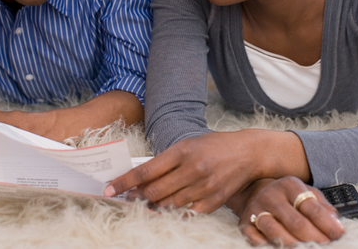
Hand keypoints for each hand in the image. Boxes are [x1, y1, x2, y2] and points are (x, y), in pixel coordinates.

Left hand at [104, 131, 261, 212]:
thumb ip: (166, 161)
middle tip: (128, 197)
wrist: (248, 153)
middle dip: (136, 196)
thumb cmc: (214, 146)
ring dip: (153, 205)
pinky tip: (169, 206)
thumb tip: (141, 178)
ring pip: (167, 204)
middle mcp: (192, 169)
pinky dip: (174, 211)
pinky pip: (186, 212)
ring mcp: (204, 187)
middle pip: (153, 191)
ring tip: (147, 201)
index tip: (109, 189)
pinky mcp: (213, 201)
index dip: (124, 182)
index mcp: (183, 151)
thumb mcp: (189, 145)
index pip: (145, 171)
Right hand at [239, 177, 343, 246]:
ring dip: (292, 245)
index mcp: (290, 186)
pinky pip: (254, 237)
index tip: (338, 235)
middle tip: (325, 246)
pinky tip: (277, 248)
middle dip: (313, 238)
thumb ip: (323, 208)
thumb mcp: (308, 194)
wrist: (255, 190)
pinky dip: (266, 245)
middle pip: (295, 222)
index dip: (326, 224)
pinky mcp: (245, 222)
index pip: (311, 207)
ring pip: (275, 231)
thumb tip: (336, 224)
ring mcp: (257, 209)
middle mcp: (272, 195)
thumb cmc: (288, 197)